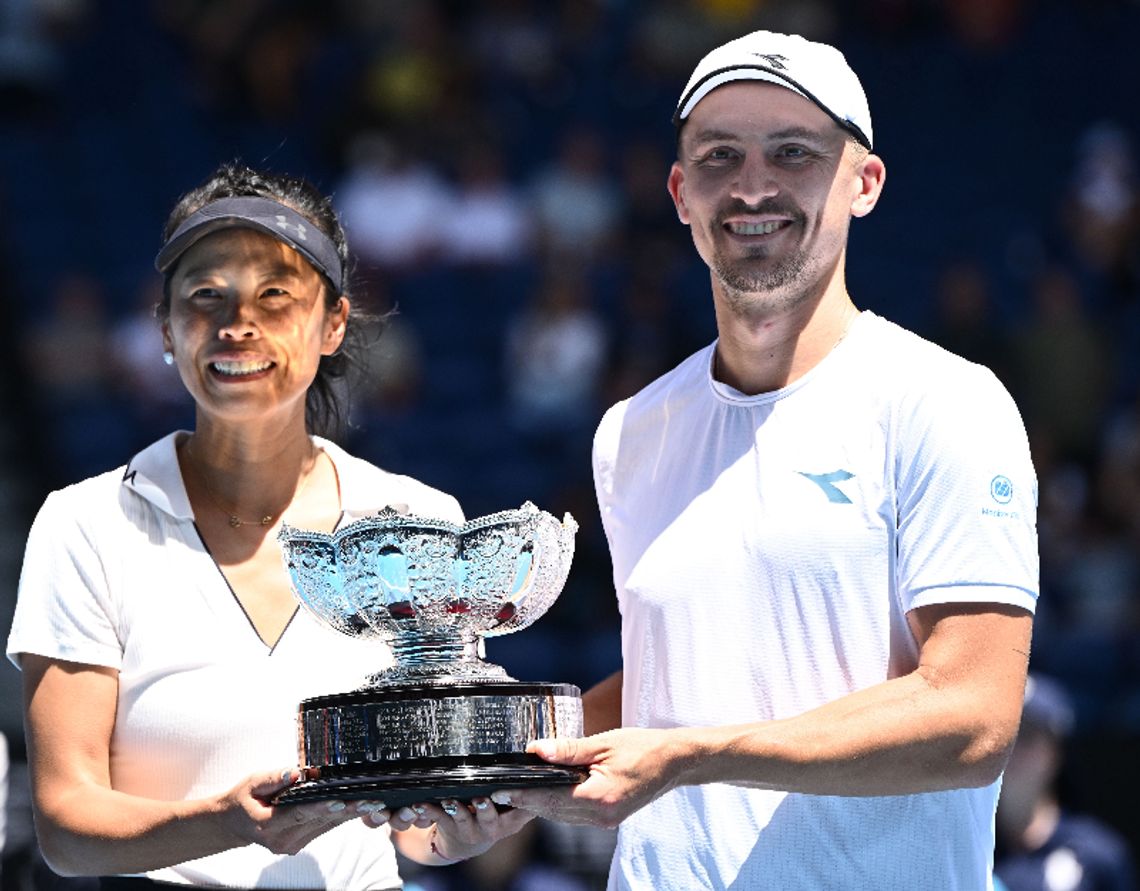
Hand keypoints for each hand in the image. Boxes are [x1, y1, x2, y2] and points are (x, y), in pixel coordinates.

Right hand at [217, 768, 389, 854]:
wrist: (233, 823)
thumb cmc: (244, 798)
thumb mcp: (252, 783)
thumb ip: (274, 778)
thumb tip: (296, 772)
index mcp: (267, 824)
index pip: (298, 814)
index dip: (320, 808)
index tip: (341, 802)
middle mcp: (281, 840)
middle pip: (319, 821)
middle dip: (347, 810)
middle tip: (373, 800)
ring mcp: (291, 846)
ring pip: (326, 827)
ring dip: (350, 814)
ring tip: (374, 802)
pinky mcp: (299, 845)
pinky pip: (323, 829)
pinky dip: (341, 817)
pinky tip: (360, 806)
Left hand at [390, 797, 534, 861]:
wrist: (467, 840)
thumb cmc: (494, 812)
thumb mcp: (513, 807)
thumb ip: (522, 790)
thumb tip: (541, 758)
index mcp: (513, 820)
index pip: (523, 809)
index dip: (522, 801)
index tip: (517, 791)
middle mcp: (494, 827)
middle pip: (491, 818)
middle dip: (486, 809)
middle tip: (482, 799)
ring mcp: (472, 830)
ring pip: (464, 819)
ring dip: (456, 809)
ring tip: (449, 801)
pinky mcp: (451, 828)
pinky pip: (440, 818)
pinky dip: (429, 809)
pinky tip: (420, 802)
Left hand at [490, 729, 679, 827]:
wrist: (673, 761)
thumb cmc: (642, 747)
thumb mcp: (603, 743)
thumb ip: (568, 750)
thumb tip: (535, 750)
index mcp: (599, 797)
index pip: (550, 798)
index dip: (524, 794)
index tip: (501, 789)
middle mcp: (601, 816)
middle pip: (553, 811)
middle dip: (527, 801)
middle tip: (500, 790)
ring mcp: (606, 820)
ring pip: (563, 816)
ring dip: (541, 804)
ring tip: (517, 791)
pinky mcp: (609, 818)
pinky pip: (576, 815)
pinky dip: (559, 805)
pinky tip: (547, 792)